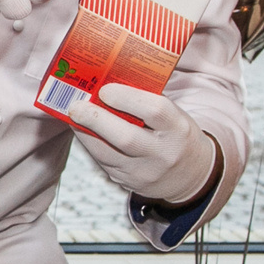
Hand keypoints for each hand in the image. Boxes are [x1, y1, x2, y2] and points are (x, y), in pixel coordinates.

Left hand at [74, 82, 222, 203]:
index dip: (126, 98)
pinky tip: (82, 130)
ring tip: (73, 115)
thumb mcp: (174, 115)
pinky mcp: (129, 183)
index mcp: (178, 128)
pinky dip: (90, 144)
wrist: (190, 176)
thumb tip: (109, 81)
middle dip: (96, 119)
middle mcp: (163, 153)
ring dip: (85, 132)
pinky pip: (103, 162)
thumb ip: (147, 101)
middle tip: (76, 105)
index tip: (105, 89)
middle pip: (126, 137)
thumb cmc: (176, 135)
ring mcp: (145, 172)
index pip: (153, 111)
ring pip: (107, 154)